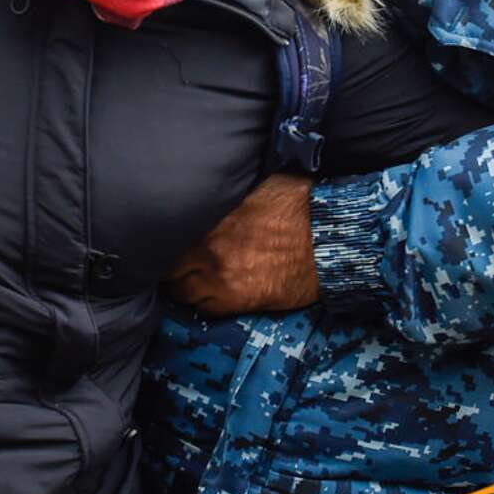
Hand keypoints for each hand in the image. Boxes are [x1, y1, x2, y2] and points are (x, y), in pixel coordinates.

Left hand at [167, 174, 318, 316]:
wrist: (330, 235)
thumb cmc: (297, 202)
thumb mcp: (252, 184)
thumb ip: (222, 193)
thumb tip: (204, 184)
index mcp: (208, 217)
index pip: (165, 236)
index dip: (163, 240)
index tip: (165, 240)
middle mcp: (208, 250)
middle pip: (168, 267)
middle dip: (168, 266)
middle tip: (173, 264)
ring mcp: (222, 278)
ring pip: (182, 292)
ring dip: (183, 286)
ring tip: (187, 281)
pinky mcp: (241, 300)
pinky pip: (206, 310)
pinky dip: (203, 303)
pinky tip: (207, 295)